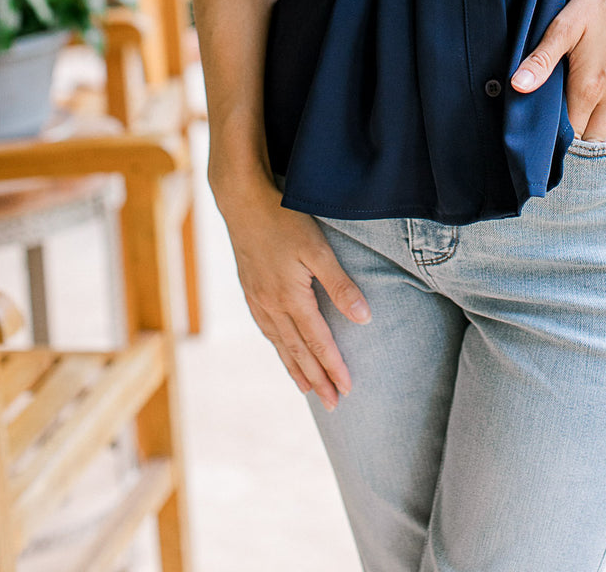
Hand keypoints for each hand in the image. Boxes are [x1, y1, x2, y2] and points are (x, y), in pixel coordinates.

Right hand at [214, 174, 371, 410]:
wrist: (241, 201)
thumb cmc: (284, 219)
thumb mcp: (317, 249)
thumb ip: (340, 285)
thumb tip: (364, 319)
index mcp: (290, 298)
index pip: (318, 342)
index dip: (334, 367)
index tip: (348, 389)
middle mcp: (271, 305)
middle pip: (298, 351)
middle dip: (317, 379)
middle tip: (333, 405)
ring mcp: (257, 299)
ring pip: (280, 344)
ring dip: (296, 369)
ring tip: (309, 389)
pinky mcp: (250, 289)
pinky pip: (266, 329)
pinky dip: (278, 347)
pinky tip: (282, 350)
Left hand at [509, 0, 605, 139]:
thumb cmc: (603, 4)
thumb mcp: (565, 25)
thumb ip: (541, 60)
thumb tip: (516, 86)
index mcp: (588, 87)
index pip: (571, 131)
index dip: (560, 131)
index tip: (554, 120)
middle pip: (595, 140)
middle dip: (581, 135)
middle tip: (571, 118)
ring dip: (603, 130)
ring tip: (591, 115)